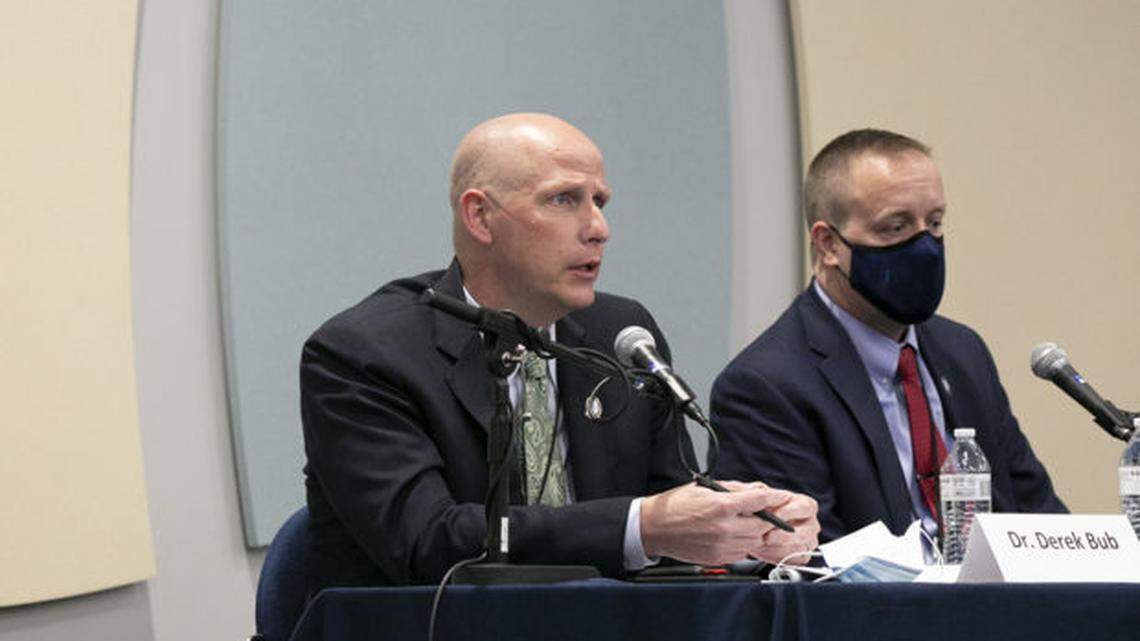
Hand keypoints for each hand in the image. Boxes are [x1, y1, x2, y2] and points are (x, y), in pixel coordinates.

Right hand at [639, 480, 790, 565]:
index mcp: (720, 506)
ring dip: (758, 531)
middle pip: (764, 524)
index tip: (780, 495)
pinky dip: (745, 543)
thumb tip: (758, 489)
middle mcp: (724, 528)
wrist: (655, 528)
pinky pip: (744, 552)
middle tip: (765, 511)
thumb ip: (735, 489)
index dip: (774, 496)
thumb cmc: (677, 505)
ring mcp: (722, 546)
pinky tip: (735, 534)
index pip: (759, 500)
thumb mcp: (705, 487)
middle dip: (768, 517)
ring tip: (747, 522)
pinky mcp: (719, 558)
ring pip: (756, 540)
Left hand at [729, 483, 819, 564]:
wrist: (753, 527)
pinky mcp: (802, 555)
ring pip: (799, 548)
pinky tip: (764, 551)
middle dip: (784, 536)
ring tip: (760, 544)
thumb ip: (755, 490)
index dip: (790, 512)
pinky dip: (778, 557)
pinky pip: (794, 560)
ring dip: (777, 548)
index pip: (805, 507)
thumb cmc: (760, 507)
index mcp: (804, 504)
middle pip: (805, 532)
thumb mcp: (755, 494)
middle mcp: (810, 523)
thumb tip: (756, 490)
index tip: (773, 517)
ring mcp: (808, 541)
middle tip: (766, 537)